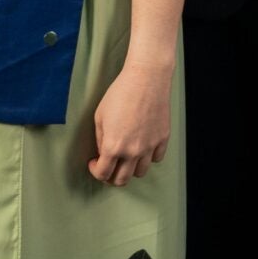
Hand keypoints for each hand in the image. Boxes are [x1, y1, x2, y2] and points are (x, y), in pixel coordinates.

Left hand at [88, 61, 172, 186]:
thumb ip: (100, 139)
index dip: (95, 171)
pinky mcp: (162, 139)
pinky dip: (149, 157)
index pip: (103, 173)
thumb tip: (103, 152)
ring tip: (126, 157)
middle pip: (121, 180)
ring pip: (140, 173)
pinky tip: (143, 147)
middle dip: (111, 177)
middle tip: (109, 166)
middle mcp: (132, 151)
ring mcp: (150, 146)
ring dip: (130, 169)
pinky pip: (156, 158)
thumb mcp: (100, 115)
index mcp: (113, 146)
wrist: (146, 78)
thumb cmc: (120, 93)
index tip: (95, 162)